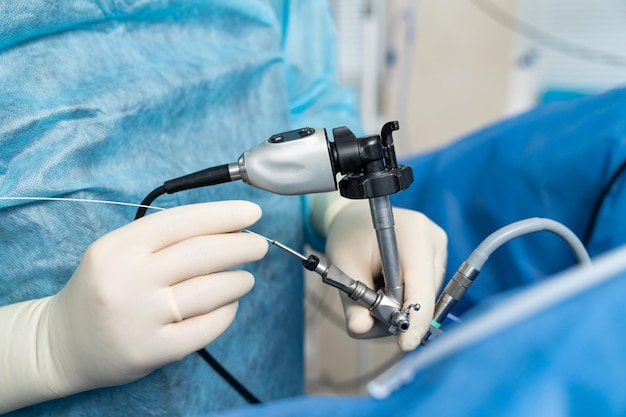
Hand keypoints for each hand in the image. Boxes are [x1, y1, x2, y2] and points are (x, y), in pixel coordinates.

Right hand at [0, 201, 267, 412]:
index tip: (252, 214)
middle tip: (259, 245)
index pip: (182, 222)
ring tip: (246, 277)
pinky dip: (227, 312)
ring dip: (239, 280)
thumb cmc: (102, 289)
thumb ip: (164, 241)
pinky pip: (206, 327)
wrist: (63, 343)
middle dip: (241, 246)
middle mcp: (127, 280)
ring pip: (210, 290)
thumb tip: (227, 231)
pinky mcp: (152, 351)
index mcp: (118, 247)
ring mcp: (140, 318)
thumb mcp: (118, 253)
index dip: (224, 215)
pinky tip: (229, 304)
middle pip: (203, 254)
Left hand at [325, 200, 446, 350]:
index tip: (405, 344)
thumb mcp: (343, 266)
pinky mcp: (438, 257)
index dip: (414, 319)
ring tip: (374, 286)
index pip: (421, 287)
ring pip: (425, 298)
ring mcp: (439, 247)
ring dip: (399, 305)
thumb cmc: (348, 237)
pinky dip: (404, 297)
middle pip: (424, 296)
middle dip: (398, 312)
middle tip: (368, 309)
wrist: (353, 217)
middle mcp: (433, 239)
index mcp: (413, 234)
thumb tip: (360, 329)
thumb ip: (352, 301)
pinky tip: (386, 283)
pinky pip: (424, 291)